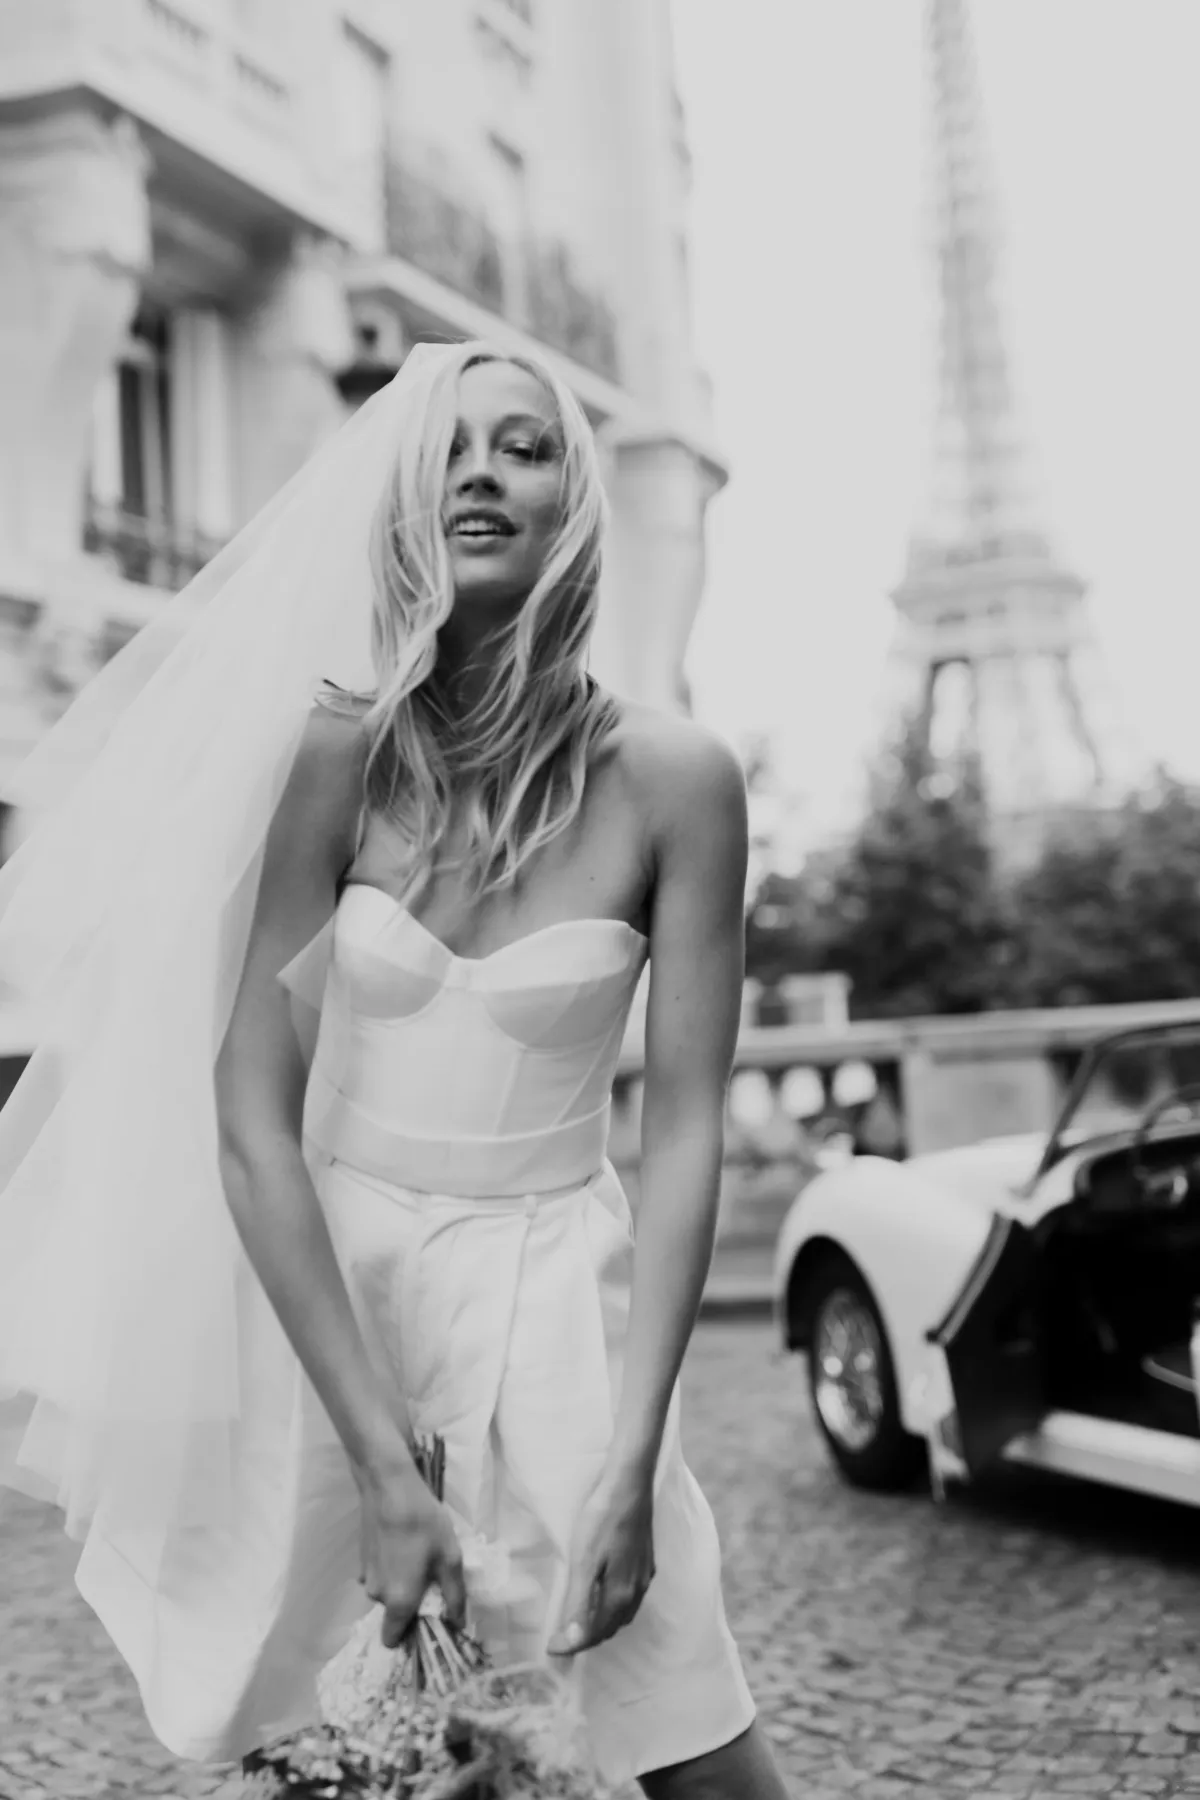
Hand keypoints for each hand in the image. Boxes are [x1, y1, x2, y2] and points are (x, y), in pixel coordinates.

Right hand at [357, 1455, 465, 1649]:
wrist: (389, 1487)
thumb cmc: (423, 1524)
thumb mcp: (449, 1558)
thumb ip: (454, 1595)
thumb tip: (456, 1623)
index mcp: (398, 1601)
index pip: (393, 1640)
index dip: (411, 1636)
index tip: (429, 1620)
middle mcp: (377, 1595)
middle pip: (394, 1613)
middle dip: (411, 1604)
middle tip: (431, 1579)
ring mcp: (366, 1576)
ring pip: (387, 1592)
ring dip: (401, 1583)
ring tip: (419, 1556)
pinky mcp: (362, 1558)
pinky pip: (381, 1574)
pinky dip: (392, 1567)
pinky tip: (404, 1545)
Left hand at [547, 1467, 655, 1655]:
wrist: (630, 1485)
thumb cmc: (602, 1520)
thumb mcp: (584, 1561)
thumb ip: (579, 1603)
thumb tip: (571, 1642)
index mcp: (619, 1595)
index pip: (594, 1634)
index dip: (571, 1646)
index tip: (550, 1649)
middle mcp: (636, 1591)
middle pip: (611, 1628)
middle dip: (588, 1638)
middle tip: (563, 1638)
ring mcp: (645, 1576)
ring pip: (623, 1614)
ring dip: (603, 1624)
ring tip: (581, 1621)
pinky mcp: (647, 1561)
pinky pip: (631, 1597)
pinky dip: (614, 1606)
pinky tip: (605, 1594)